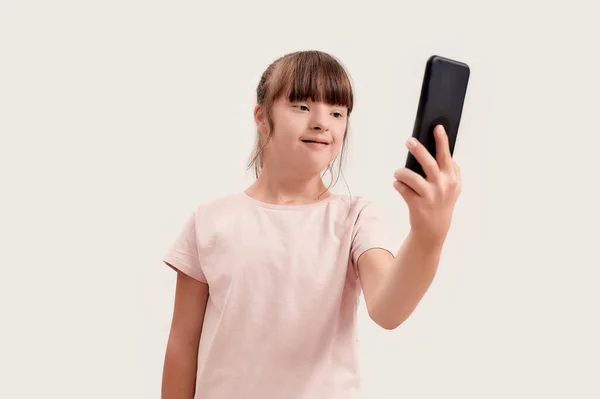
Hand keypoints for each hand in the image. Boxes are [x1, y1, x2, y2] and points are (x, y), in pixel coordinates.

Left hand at [393, 125, 461, 245]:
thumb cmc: (440, 201)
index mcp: (452, 178)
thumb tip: (440, 147)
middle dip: (418, 150)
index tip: (436, 127)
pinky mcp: (417, 205)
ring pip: (412, 177)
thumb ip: (451, 169)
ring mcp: (430, 197)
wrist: (434, 229)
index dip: (442, 140)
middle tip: (409, 140)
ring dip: (401, 172)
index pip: (446, 156)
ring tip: (398, 173)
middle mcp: (443, 186)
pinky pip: (402, 189)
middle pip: (429, 163)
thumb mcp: (452, 187)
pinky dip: (398, 185)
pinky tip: (398, 184)